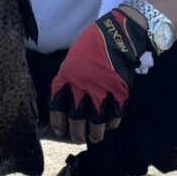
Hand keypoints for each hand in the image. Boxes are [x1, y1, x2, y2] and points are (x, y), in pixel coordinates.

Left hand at [49, 9, 148, 143]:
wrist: (116, 37)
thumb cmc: (90, 48)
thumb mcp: (70, 62)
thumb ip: (66, 83)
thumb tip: (65, 104)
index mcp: (66, 79)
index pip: (57, 108)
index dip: (58, 123)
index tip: (60, 131)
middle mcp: (81, 88)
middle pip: (76, 120)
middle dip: (77, 133)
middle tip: (79, 138)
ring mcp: (101, 92)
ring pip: (96, 123)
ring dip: (95, 134)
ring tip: (95, 137)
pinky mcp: (119, 93)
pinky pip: (115, 116)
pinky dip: (112, 124)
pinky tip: (110, 125)